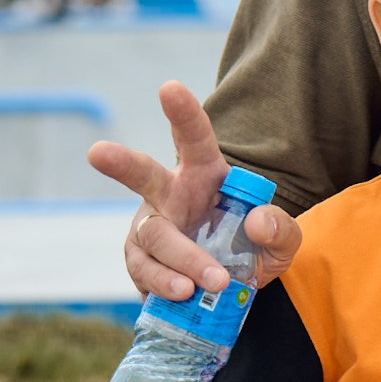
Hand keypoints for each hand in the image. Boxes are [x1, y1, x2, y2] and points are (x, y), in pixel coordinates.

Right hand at [88, 81, 299, 300]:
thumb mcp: (283, 241)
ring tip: (197, 284)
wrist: (230, 285)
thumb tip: (257, 222)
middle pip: (141, 175)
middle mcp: (169, 195)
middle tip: (97, 152)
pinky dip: (162, 284)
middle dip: (120, 162)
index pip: (194, 140)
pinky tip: (182, 294)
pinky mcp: (140, 262)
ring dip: (178, 258)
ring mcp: (150, 228)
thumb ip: (281, 229)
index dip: (183, 114)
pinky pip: (144, 270)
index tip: (170, 87)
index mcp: (204, 175)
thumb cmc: (252, 248)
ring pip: (153, 236)